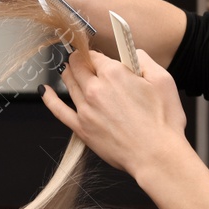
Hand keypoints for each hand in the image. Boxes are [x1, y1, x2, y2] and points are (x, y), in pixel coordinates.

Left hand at [39, 45, 187, 178]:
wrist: (156, 156)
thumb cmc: (163, 123)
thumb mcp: (163, 81)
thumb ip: (144, 60)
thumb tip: (134, 52)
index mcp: (114, 74)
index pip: (95, 55)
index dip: (96, 54)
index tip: (97, 56)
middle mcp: (95, 89)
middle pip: (77, 66)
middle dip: (79, 60)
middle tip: (82, 60)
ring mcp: (86, 109)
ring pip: (69, 83)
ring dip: (68, 73)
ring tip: (69, 70)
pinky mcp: (82, 128)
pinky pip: (58, 110)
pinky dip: (49, 98)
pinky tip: (45, 91)